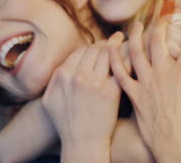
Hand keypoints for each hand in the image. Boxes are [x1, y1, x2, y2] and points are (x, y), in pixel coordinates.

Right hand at [42, 32, 123, 161]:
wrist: (82, 142)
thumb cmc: (65, 123)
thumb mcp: (50, 100)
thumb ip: (55, 79)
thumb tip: (63, 65)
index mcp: (63, 75)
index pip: (80, 51)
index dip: (92, 46)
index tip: (99, 46)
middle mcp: (78, 75)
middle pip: (95, 49)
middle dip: (106, 42)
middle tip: (116, 38)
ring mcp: (95, 83)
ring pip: (107, 53)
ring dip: (117, 44)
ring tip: (123, 39)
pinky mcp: (111, 91)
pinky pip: (120, 67)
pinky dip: (125, 57)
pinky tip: (131, 52)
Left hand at [110, 21, 180, 161]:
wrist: (176, 148)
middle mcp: (163, 74)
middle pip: (159, 43)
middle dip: (160, 28)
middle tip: (159, 21)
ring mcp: (146, 84)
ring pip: (137, 52)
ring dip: (135, 36)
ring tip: (135, 25)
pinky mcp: (134, 96)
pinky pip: (121, 75)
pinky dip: (115, 61)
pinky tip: (110, 49)